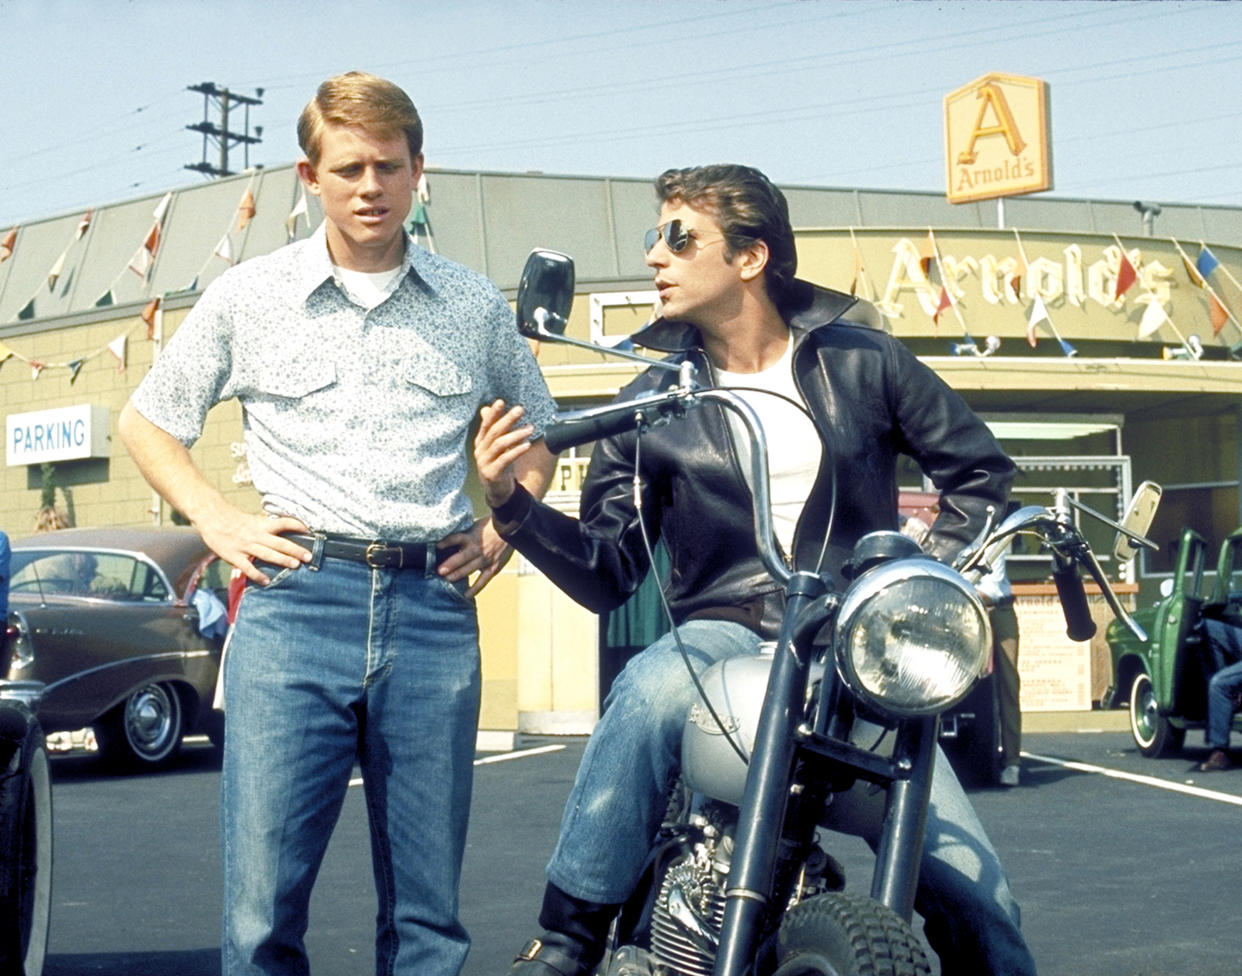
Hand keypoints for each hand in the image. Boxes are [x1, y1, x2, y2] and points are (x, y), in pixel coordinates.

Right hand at [194, 508, 311, 584]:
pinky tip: (267, 581)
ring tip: (295, 566)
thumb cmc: (233, 520)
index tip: (309, 531)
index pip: (283, 523)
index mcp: (261, 525)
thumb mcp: (253, 520)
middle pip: (279, 543)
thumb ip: (267, 527)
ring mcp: (245, 546)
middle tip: (309, 556)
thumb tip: (284, 531)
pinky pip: (248, 567)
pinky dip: (257, 575)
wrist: (212, 517)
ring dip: (282, 560)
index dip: (297, 525)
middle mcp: (256, 535)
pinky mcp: (234, 556)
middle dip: (295, 550)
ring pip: (267, 554)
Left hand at [437, 517, 513, 597]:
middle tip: (440, 571)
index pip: (456, 538)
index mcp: (472, 536)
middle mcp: (478, 548)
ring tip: (448, 580)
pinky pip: (483, 579)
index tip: (436, 546)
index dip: (446, 542)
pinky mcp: (493, 567)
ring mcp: (486, 559)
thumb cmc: (489, 527)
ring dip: (459, 574)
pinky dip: (475, 588)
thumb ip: (463, 535)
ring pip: (470, 568)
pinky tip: (466, 595)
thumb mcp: (474, 526)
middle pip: (462, 557)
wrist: (509, 530)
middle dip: (450, 564)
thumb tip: (447, 542)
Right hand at [474, 400, 536, 507]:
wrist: (498, 491)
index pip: (486, 425)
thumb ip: (496, 429)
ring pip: (499, 444)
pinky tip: (527, 444)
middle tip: (520, 409)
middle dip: (507, 419)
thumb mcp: (498, 446)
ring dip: (516, 434)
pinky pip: (505, 459)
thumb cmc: (500, 465)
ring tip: (530, 428)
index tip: (501, 401)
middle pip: (493, 432)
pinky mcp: (492, 473)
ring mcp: (484, 463)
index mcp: (481, 442)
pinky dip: (516, 450)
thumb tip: (487, 408)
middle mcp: (480, 451)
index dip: (493, 413)